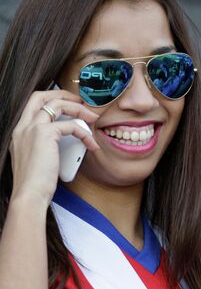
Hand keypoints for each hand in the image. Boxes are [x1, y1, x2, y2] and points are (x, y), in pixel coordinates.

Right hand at [9, 90, 98, 206]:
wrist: (29, 194)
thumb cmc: (36, 184)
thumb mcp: (38, 159)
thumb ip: (46, 146)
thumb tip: (67, 141)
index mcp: (19, 132)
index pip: (33, 104)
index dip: (51, 99)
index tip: (68, 104)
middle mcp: (23, 126)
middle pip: (41, 96)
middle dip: (62, 94)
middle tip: (80, 101)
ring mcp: (32, 128)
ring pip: (57, 104)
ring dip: (78, 108)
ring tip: (92, 117)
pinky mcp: (45, 134)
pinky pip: (71, 125)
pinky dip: (85, 133)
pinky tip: (91, 144)